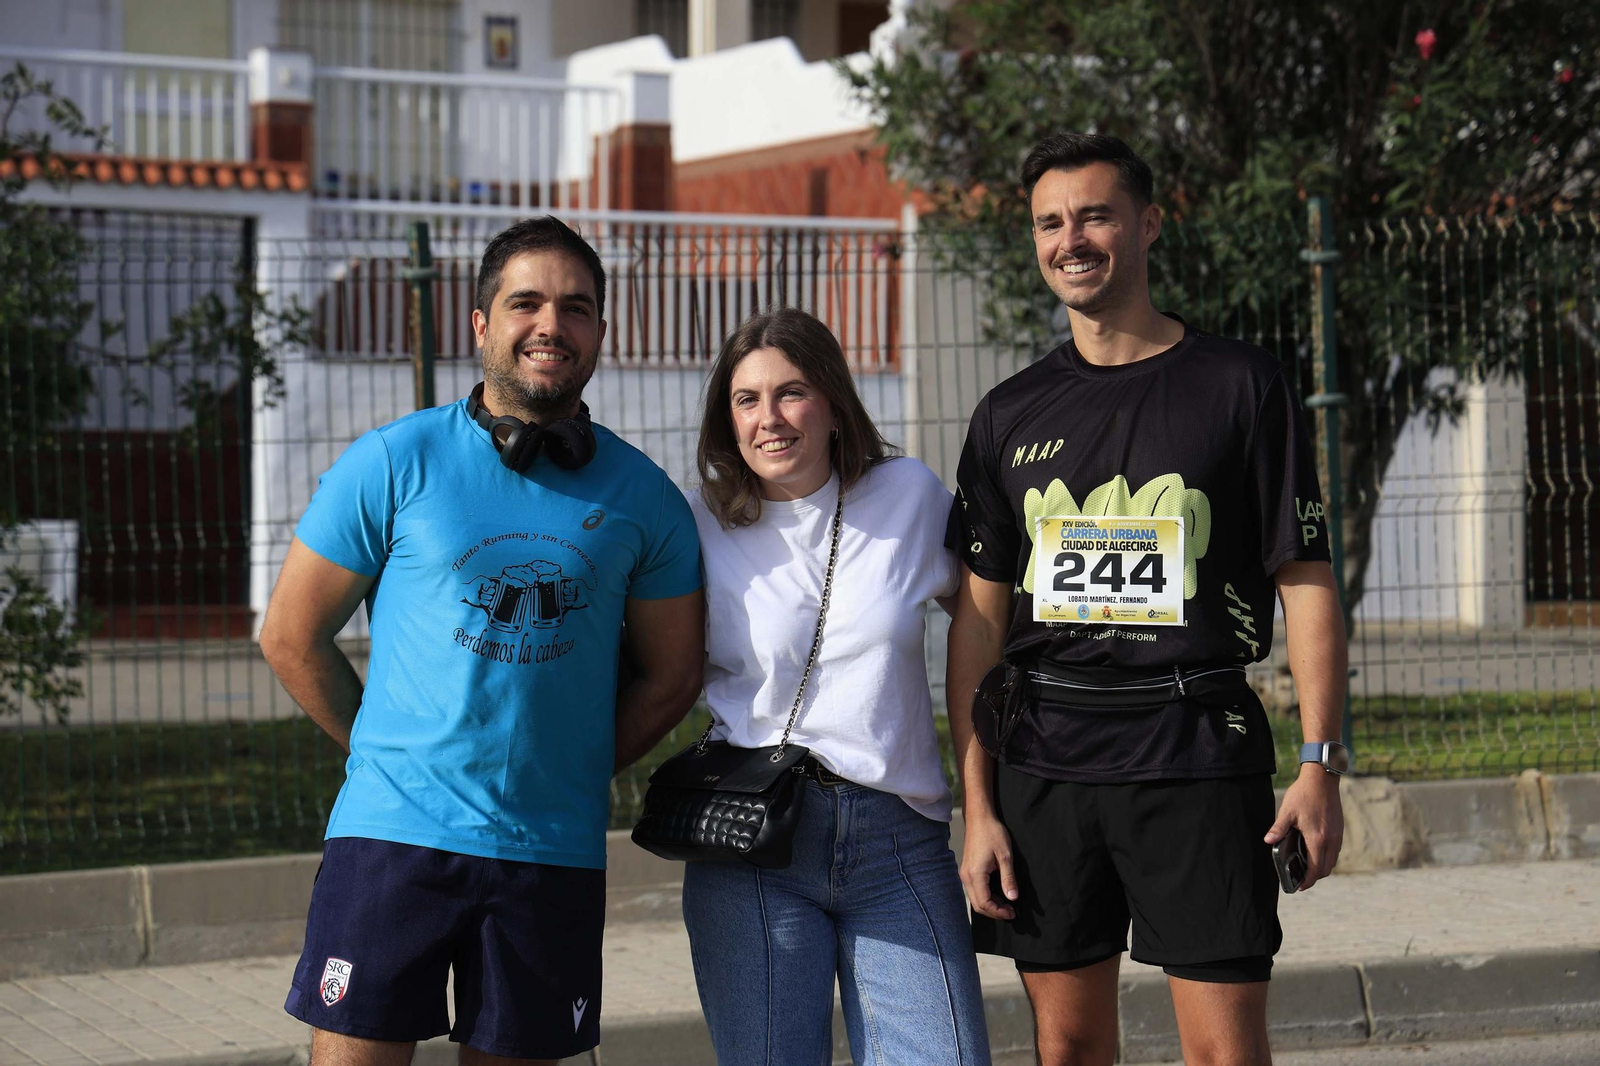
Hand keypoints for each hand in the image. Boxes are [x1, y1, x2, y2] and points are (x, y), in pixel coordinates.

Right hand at [960, 809, 1018, 918]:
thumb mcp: (1005, 856)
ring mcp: (965, 873)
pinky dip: (986, 896)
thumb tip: (1013, 898)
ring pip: (975, 898)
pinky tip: (998, 894)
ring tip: (1007, 904)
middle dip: (994, 912)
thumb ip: (1008, 879)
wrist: (979, 817)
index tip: (1012, 913)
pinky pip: (975, 890)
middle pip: (978, 905)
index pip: (984, 903)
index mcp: (975, 874)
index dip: (998, 912)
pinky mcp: (967, 870)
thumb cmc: (993, 833)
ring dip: (990, 905)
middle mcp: (966, 876)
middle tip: (1011, 912)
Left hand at [1264, 764, 1344, 890]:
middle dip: (1314, 877)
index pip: (1315, 868)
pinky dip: (1326, 857)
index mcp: (1317, 838)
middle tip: (1301, 879)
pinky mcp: (1339, 830)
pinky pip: (1335, 851)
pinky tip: (1315, 852)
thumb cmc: (1303, 794)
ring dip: (1321, 867)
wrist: (1322, 779)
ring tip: (1306, 867)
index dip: (1308, 881)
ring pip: (1332, 861)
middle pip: (1326, 869)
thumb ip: (1279, 828)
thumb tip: (1268, 841)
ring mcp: (1337, 835)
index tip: (1299, 886)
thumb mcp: (1287, 811)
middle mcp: (1331, 840)